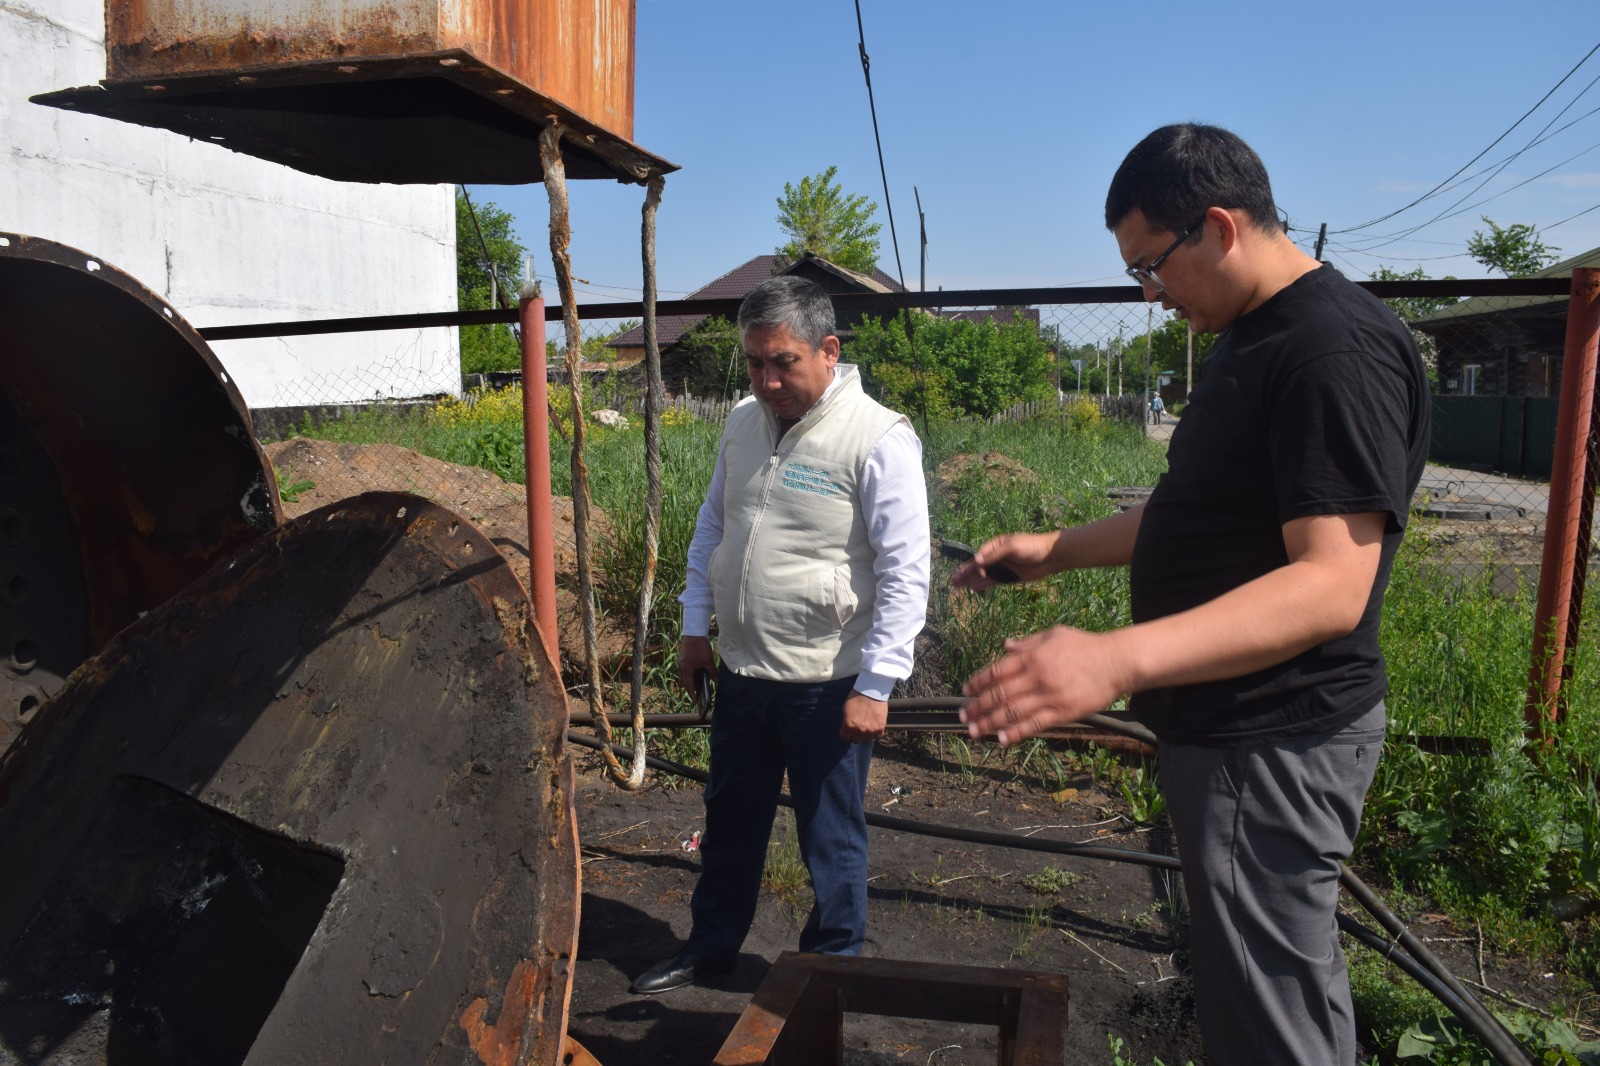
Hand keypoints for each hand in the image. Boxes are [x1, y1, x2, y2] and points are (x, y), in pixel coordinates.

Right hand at [678, 636, 714, 699]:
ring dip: (689, 681)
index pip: (688, 686)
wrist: (693, 632)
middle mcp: (681, 667)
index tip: (696, 701)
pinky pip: (684, 670)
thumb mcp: (708, 660)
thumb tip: (717, 681)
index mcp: (686, 670)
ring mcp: (680, 662)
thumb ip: (712, 672)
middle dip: (689, 688)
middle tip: (697, 693)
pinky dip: (689, 674)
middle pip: (683, 682)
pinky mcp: (682, 658)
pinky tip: (697, 672)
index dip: (692, 694)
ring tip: (698, 683)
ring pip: (683, 676)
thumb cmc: (700, 647)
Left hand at [839, 691, 887, 742]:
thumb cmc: (856, 698)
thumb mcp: (845, 710)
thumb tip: (848, 728)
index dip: (845, 734)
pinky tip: (874, 728)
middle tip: (856, 730)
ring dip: (865, 736)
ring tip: (866, 729)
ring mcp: (871, 730)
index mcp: (849, 726)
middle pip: (856, 741)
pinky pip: (877, 737)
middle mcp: (859, 730)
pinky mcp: (880, 728)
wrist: (871, 691)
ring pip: (866, 740)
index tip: (847, 732)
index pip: (845, 738)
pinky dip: (875, 734)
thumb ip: (846, 721)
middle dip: (855, 736)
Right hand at [950, 532, 1060, 590]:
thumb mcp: (1012, 546)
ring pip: (983, 575)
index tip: (971, 571)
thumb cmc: (1031, 546)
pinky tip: (974, 589)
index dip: (973, 564)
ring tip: (958, 587)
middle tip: (953, 582)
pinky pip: (993, 581)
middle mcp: (997, 556)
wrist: (1050, 556)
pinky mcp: (1009, 576)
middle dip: (965, 573)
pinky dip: (984, 585)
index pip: (980, 555)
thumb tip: (977, 561)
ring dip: (971, 580)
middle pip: (978, 566)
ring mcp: (1003, 567)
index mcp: (995, 545)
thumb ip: (994, 554)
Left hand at [960, 626, 1130, 745]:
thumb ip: (1028, 643)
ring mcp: (1049, 696)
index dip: (978, 681)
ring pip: (1012, 712)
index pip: (997, 670)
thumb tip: (1006, 645)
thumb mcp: (1054, 635)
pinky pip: (1034, 725)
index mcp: (1033, 656)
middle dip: (978, 706)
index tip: (966, 690)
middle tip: (962, 715)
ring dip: (989, 722)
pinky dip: (1015, 733)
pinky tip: (1001, 739)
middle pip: (1000, 694)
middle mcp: (1037, 676)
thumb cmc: (1085, 645)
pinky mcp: (1063, 712)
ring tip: (973, 731)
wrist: (1116, 662)